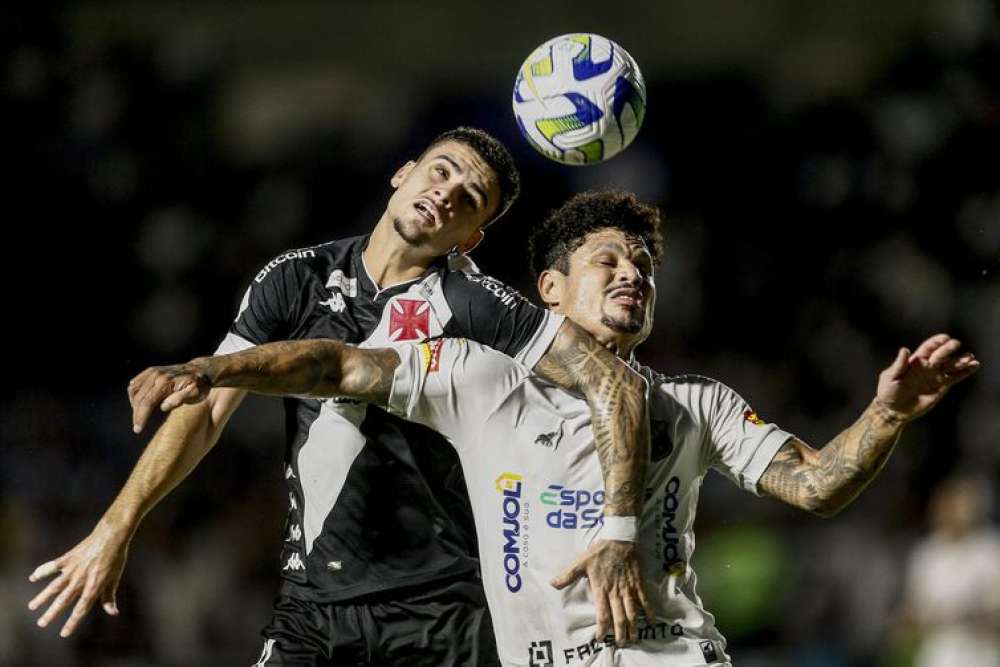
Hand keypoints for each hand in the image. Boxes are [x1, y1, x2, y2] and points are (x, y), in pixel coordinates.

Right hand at [27, 521, 129, 636]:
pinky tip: (33, 577)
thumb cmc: (115, 558)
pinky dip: (42, 571)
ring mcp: (73, 569)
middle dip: (51, 614)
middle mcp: (80, 580)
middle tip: (41, 624)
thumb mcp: (114, 579)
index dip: (72, 622)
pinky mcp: (68, 559)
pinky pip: (52, 567)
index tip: (63, 633)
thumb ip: (109, 598)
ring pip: (54, 586)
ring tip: (32, 607)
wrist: (111, 536)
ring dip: (42, 597)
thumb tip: (113, 613)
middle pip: (63, 601)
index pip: (81, 609)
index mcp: (93, 587)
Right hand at [128, 359, 213, 432]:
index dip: (141, 416)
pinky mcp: (151, 371)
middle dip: (136, 415)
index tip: (138, 429)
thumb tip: (163, 407)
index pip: (147, 402)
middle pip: (139, 398)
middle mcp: (157, 375)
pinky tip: (138, 403)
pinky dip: (134, 394)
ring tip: (140, 415)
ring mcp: (153, 372)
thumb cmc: (199, 386)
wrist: (200, 370)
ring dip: (134, 404)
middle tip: (137, 428)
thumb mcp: (195, 393)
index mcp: (166, 382)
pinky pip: (135, 383)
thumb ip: (180, 399)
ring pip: (134, 390)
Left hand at [550, 539, 652, 644]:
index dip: (602, 628)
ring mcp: (628, 588)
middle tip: (621, 644)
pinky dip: (648, 610)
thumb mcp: (580, 562)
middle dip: (620, 633)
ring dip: (633, 626)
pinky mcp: (637, 583)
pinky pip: (644, 599)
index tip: (600, 637)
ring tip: (634, 638)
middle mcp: (615, 592)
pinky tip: (651, 620)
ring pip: (632, 612)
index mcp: (601, 589)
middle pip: (619, 617)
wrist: (619, 539)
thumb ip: (567, 575)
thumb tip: (552, 584)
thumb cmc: (599, 551)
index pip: (602, 614)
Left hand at [876, 334, 978, 420]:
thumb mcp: (890, 377)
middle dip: (949, 349)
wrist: (894, 409)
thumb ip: (899, 364)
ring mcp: (935, 376)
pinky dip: (965, 372)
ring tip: (970, 358)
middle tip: (956, 344)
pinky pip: (955, 377)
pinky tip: (974, 366)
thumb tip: (905, 350)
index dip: (936, 342)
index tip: (944, 338)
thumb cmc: (888, 391)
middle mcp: (927, 366)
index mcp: (915, 361)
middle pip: (941, 354)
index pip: (928, 348)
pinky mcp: (941, 386)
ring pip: (951, 365)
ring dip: (961, 361)